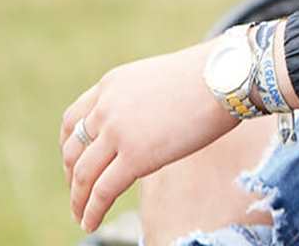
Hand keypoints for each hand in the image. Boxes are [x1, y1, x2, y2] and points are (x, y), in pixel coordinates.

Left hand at [60, 42, 238, 233]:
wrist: (230, 76)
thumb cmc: (211, 75)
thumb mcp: (159, 80)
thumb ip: (140, 101)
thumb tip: (146, 125)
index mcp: (111, 84)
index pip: (73, 120)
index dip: (68, 146)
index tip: (73, 162)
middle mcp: (106, 107)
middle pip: (73, 150)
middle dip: (72, 176)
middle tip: (78, 193)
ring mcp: (118, 132)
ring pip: (83, 174)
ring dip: (78, 199)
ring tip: (80, 215)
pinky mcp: (135, 156)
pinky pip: (102, 191)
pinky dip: (91, 210)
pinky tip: (90, 222)